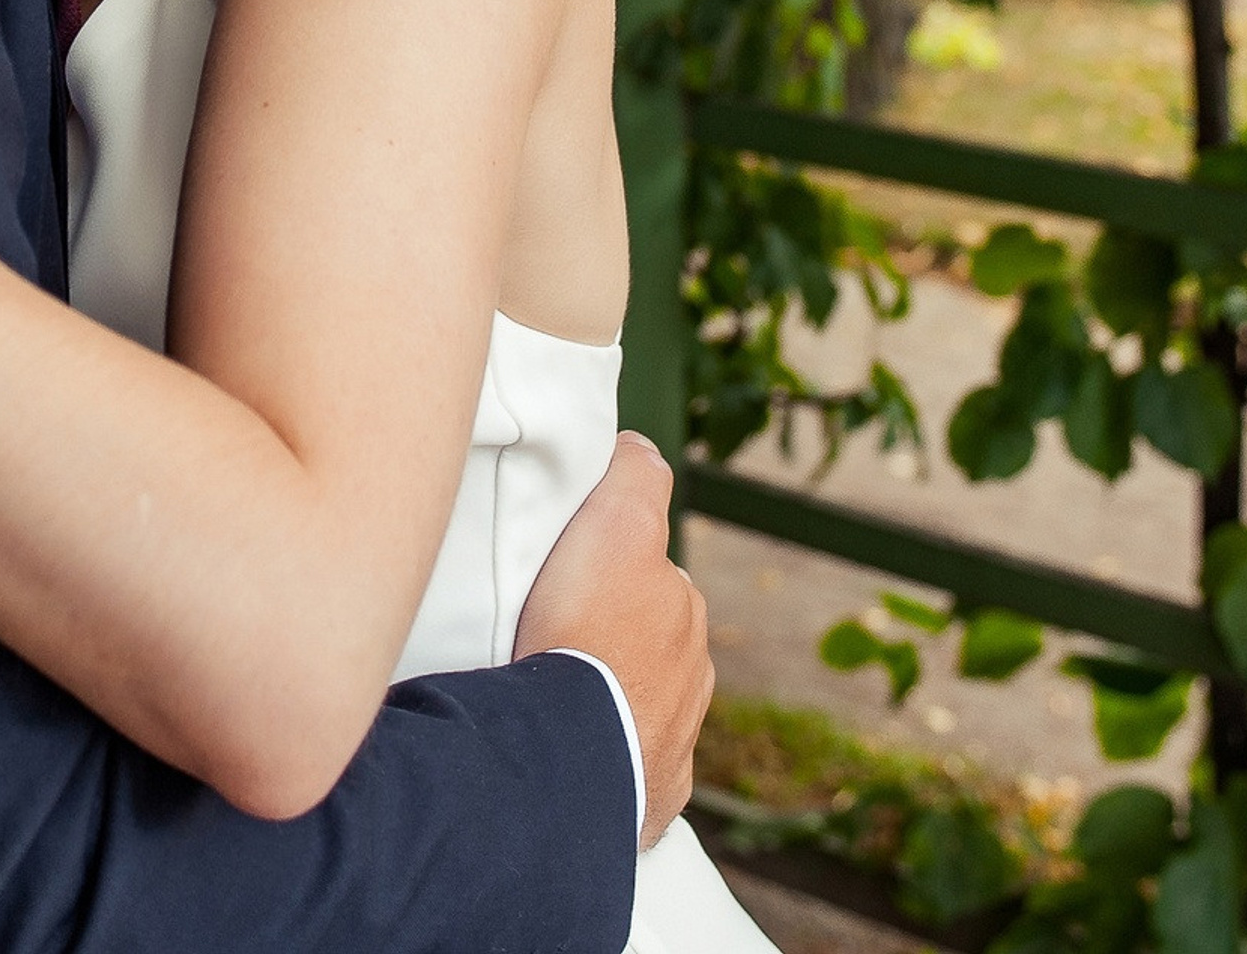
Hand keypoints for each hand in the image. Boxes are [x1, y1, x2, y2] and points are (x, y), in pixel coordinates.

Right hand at [513, 434, 711, 847]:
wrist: (569, 752)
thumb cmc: (587, 633)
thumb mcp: (616, 525)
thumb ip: (637, 478)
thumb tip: (642, 446)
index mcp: (684, 612)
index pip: (654, 573)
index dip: (612, 565)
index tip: (572, 573)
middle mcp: (692, 679)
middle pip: (651, 640)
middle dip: (616, 633)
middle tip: (554, 629)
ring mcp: (672, 744)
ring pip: (642, 703)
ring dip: (610, 694)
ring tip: (555, 691)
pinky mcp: (646, 799)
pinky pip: (625, 767)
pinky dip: (605, 754)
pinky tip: (571, 747)